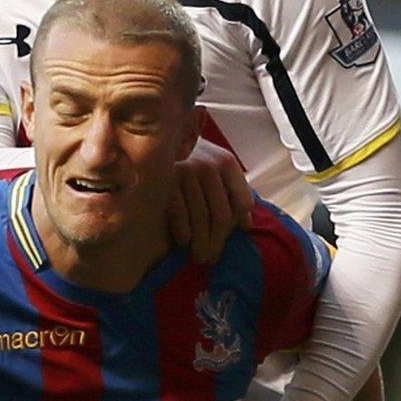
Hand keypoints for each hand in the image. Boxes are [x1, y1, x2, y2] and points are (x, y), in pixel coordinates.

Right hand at [169, 138, 251, 263]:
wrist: (153, 140)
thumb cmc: (190, 163)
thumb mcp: (216, 174)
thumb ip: (233, 196)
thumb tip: (247, 226)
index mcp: (226, 162)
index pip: (242, 202)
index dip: (237, 224)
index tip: (229, 240)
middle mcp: (207, 165)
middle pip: (221, 214)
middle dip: (217, 242)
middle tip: (211, 260)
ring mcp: (184, 170)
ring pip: (200, 217)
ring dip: (201, 242)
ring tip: (200, 257)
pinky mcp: (164, 179)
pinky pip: (178, 212)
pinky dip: (183, 231)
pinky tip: (183, 242)